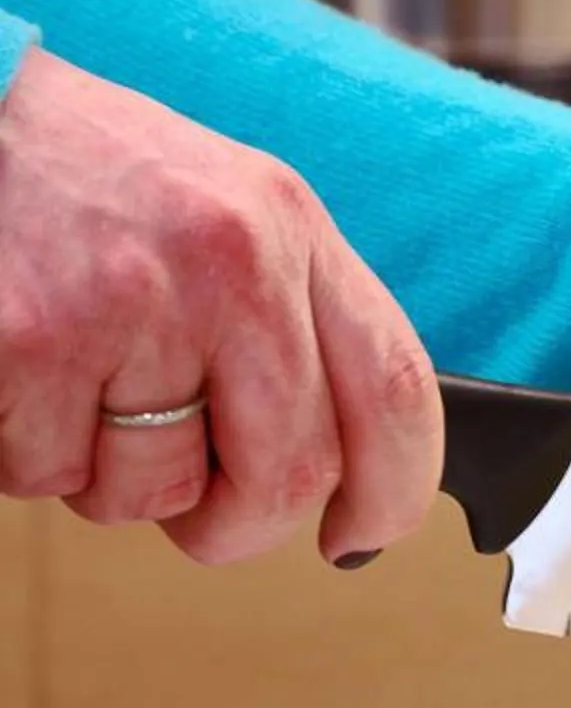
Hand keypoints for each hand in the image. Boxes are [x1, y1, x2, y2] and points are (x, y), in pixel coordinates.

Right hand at [0, 52, 442, 564]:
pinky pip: (48, 476)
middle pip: (289, 472)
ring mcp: (133, 305)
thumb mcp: (225, 211)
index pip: (395, 384)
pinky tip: (23, 374)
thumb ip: (287, 317)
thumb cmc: (90, 177)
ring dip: (110, 479)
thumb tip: (331, 458)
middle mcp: (231, 265)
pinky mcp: (35, 344)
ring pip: (153, 492)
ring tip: (82, 386)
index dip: (397, 486)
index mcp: (291, 228)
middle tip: (194, 504)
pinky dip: (27, 452)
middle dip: (236, 522)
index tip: (367, 530)